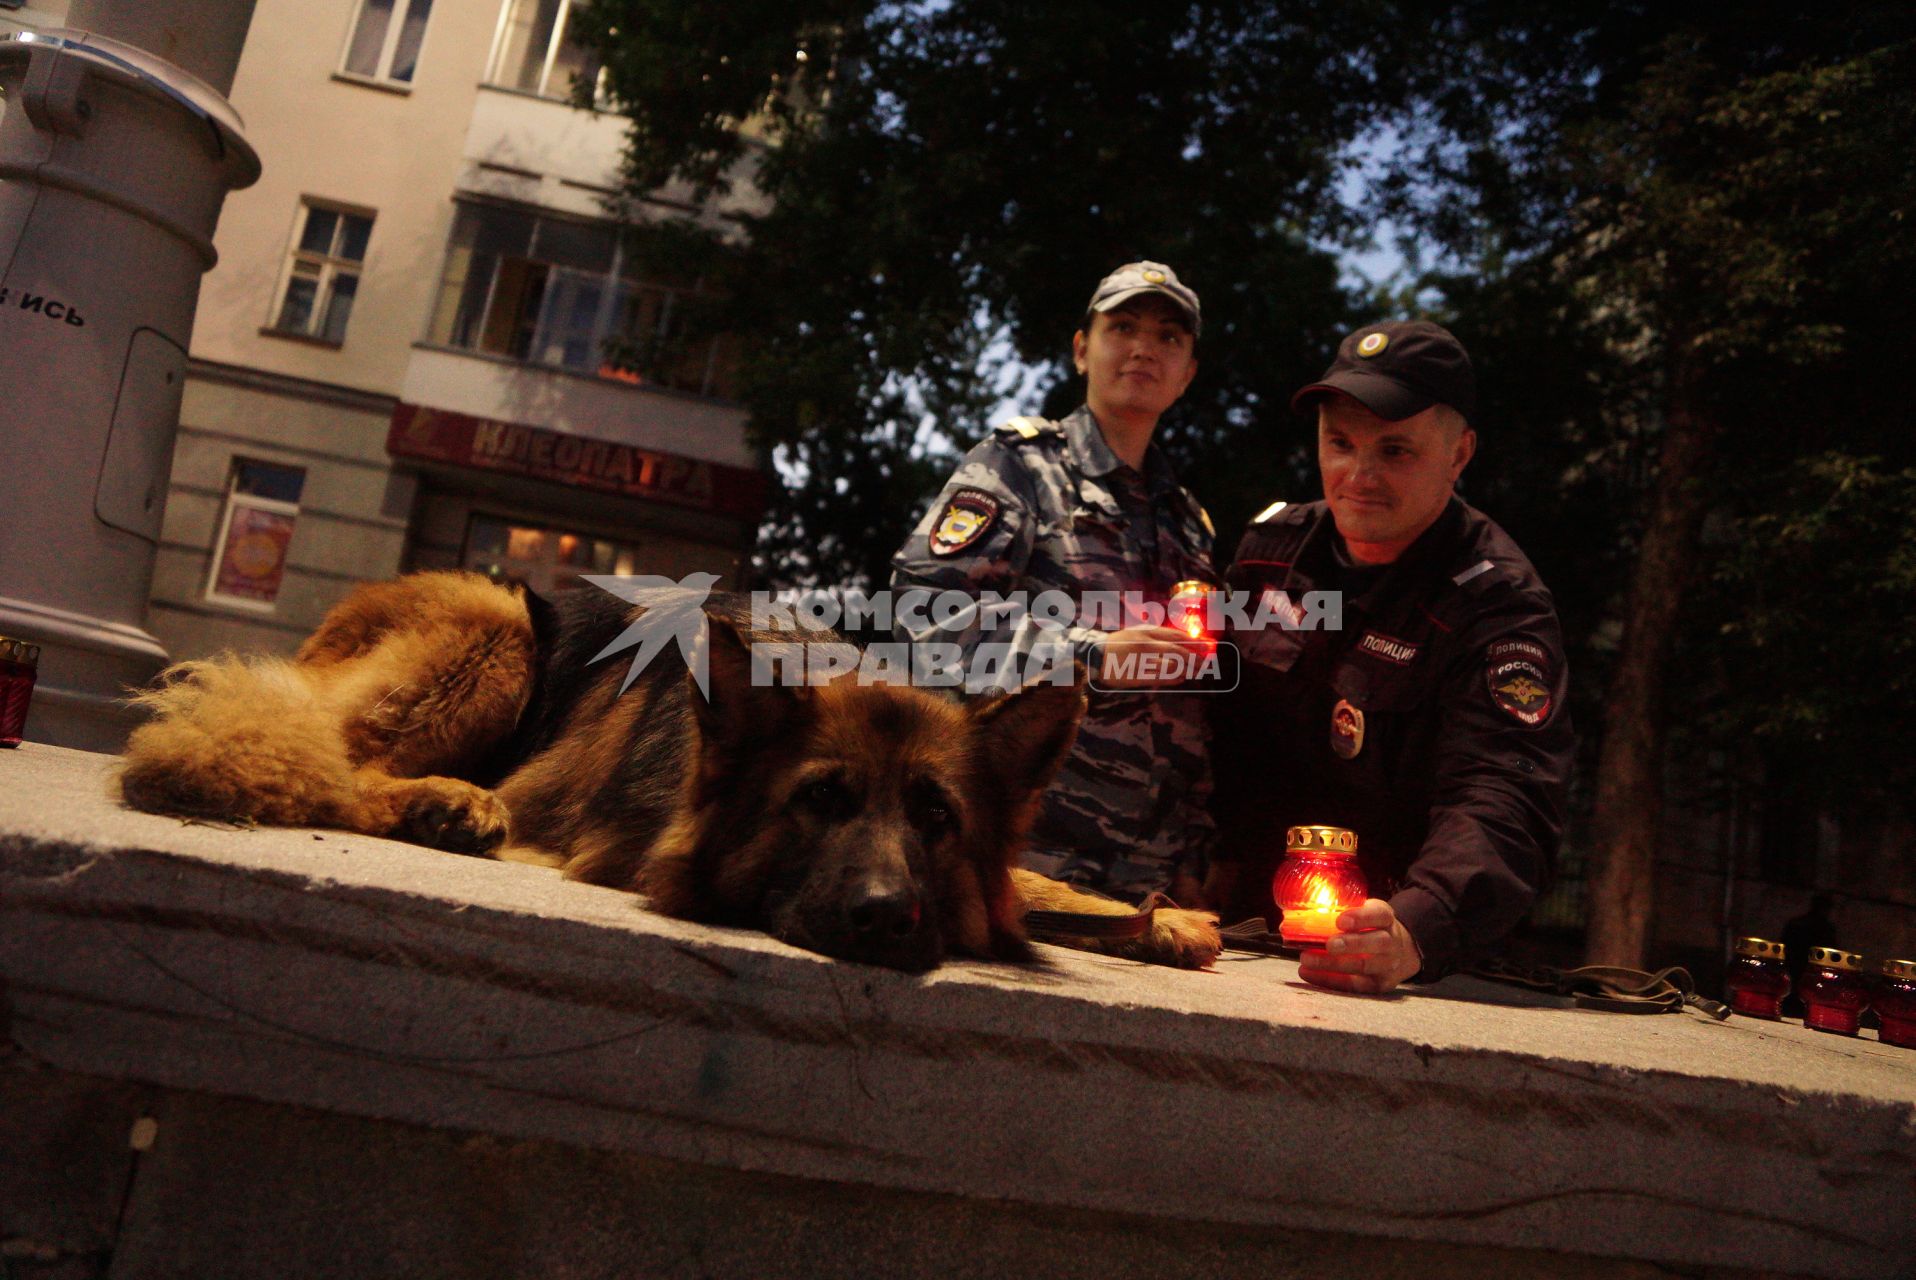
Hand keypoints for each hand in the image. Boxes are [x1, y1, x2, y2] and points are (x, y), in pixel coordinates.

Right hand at [1099, 625, 1213, 687]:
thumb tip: (1179, 639)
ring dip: (1186, 669)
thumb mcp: (1136, 632)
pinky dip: (1173, 679)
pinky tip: (1181, 679)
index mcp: (1146, 632)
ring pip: (1171, 666)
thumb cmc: (1119, 643)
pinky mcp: (1137, 676)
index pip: (1176, 636)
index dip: (1193, 641)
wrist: (1096, 655)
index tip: (1207, 646)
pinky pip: (1160, 678)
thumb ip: (1156, 634)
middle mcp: (1146, 645)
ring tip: (1196, 672)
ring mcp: (1142, 661)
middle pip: (1177, 651)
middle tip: (1205, 663)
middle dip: (1194, 657)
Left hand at [1297, 898, 1422, 993]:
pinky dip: (1329, 980)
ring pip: (1362, 966)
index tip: (1340, 921)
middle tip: (1328, 944)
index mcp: (1386, 919)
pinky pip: (1353, 985)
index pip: (1379, 915)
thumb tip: (1301, 912)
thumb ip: (1342, 910)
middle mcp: (1392, 942)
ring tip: (1306, 958)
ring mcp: (1387, 966)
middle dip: (1351, 944)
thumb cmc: (1370, 928)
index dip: (1361, 917)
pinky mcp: (1378, 985)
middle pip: (1377, 943)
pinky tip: (1308, 973)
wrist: (1399, 953)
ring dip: (1332, 964)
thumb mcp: (1364, 912)